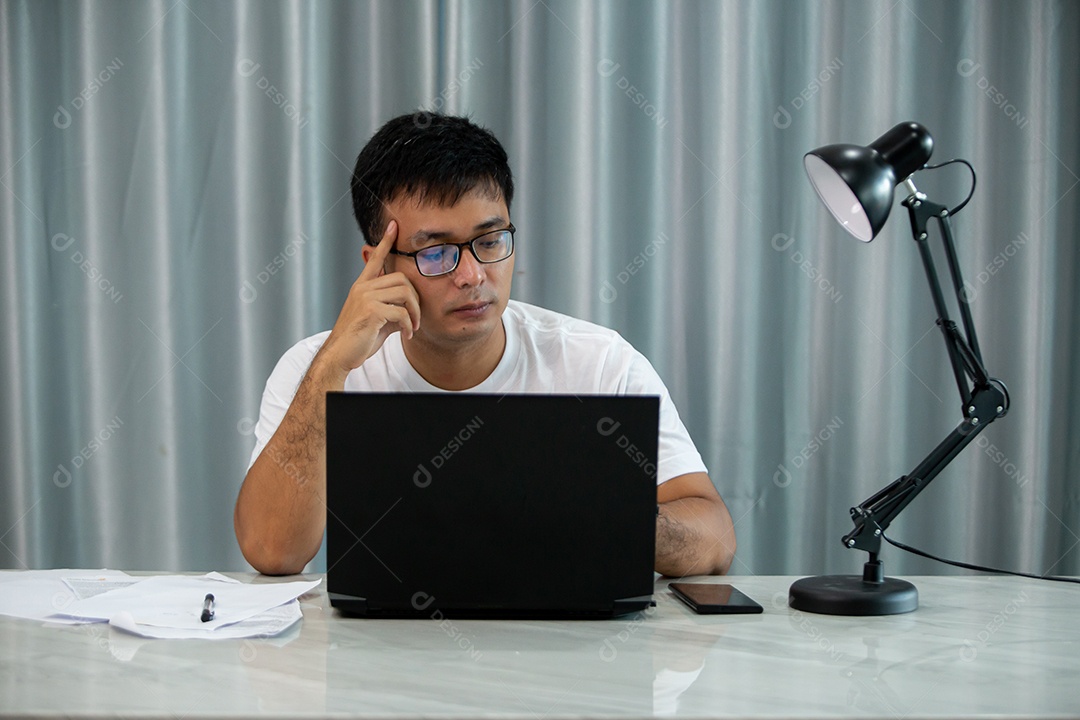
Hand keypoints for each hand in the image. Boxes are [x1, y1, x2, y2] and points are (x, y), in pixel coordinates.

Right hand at [317, 220, 420, 378]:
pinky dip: (409, 325)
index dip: (385, 242)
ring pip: (405, 293)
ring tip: (414, 327)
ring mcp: (366, 298)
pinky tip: (408, 335)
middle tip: (417, 318)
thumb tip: (410, 312)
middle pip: (401, 278)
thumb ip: (392, 309)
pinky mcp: (371, 311)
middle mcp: (363, 288)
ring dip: (415, 312)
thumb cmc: (359, 339)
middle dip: (415, 299)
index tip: (394, 225)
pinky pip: (402, 312)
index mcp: (362, 287)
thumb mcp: (377, 320)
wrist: (341, 354)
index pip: (375, 259)